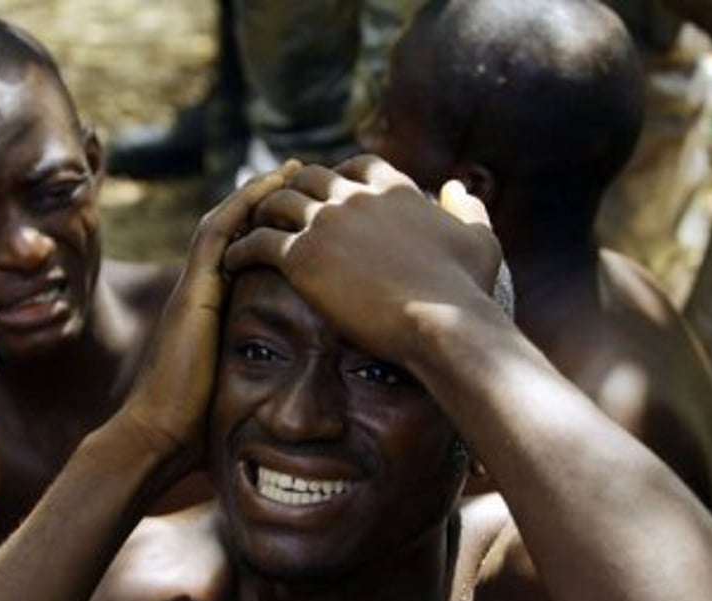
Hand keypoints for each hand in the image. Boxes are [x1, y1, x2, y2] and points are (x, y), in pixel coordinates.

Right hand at [117, 162, 300, 468]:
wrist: (158, 437)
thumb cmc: (195, 427)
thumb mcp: (234, 388)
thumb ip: (252, 371)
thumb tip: (293, 387)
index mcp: (209, 310)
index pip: (241, 254)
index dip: (269, 226)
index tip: (302, 207)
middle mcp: (199, 292)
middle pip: (234, 229)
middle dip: (266, 199)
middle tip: (299, 172)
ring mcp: (192, 290)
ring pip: (225, 224)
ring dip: (257, 194)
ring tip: (290, 170)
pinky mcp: (192, 295)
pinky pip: (216, 238)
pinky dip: (241, 210)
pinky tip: (268, 189)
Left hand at [223, 155, 500, 366]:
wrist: (444, 324)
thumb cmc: (466, 292)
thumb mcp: (480, 241)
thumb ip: (468, 209)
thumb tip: (454, 188)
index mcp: (394, 189)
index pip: (359, 165)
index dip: (340, 176)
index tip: (327, 193)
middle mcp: (356, 197)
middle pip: (309, 178)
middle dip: (292, 190)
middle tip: (276, 209)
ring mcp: (326, 223)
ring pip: (277, 203)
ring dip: (260, 213)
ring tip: (247, 230)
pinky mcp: (302, 256)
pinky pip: (258, 242)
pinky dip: (241, 248)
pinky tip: (231, 262)